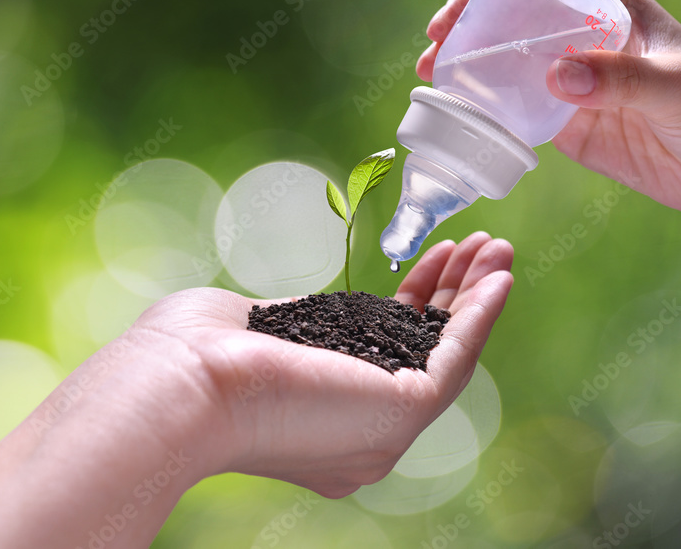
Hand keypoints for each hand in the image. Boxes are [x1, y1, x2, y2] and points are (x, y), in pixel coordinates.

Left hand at [131, 231, 513, 497]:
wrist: (183, 385)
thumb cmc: (194, 356)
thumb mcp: (257, 335)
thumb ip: (297, 330)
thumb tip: (303, 320)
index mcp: (323, 416)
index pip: (385, 351)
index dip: (415, 300)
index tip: (430, 258)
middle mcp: (360, 433)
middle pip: (424, 351)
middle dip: (453, 294)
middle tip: (475, 247)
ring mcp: (383, 428)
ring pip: (446, 353)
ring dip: (476, 296)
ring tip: (495, 247)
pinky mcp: (401, 412)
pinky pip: (456, 359)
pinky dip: (481, 315)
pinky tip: (498, 277)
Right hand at [420, 0, 680, 294]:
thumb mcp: (678, 88)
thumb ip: (620, 79)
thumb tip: (554, 76)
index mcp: (610, 6)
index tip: (453, 17)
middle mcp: (584, 38)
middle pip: (510, 25)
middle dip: (466, 35)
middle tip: (432, 56)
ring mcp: (573, 83)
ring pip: (507, 70)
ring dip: (468, 76)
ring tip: (433, 87)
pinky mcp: (569, 126)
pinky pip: (518, 115)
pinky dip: (488, 116)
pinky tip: (463, 121)